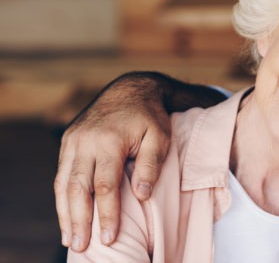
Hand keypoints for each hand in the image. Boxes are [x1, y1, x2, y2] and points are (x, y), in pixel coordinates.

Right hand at [54, 75, 170, 251]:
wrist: (129, 89)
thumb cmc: (149, 117)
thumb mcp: (160, 137)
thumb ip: (151, 165)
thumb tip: (141, 195)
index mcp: (109, 141)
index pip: (105, 185)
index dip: (106, 213)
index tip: (110, 237)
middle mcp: (85, 142)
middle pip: (77, 188)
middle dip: (79, 220)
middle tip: (82, 245)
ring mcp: (73, 141)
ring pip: (63, 183)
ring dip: (65, 213)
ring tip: (70, 239)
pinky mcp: (68, 142)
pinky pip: (61, 174)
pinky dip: (62, 198)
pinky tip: (67, 216)